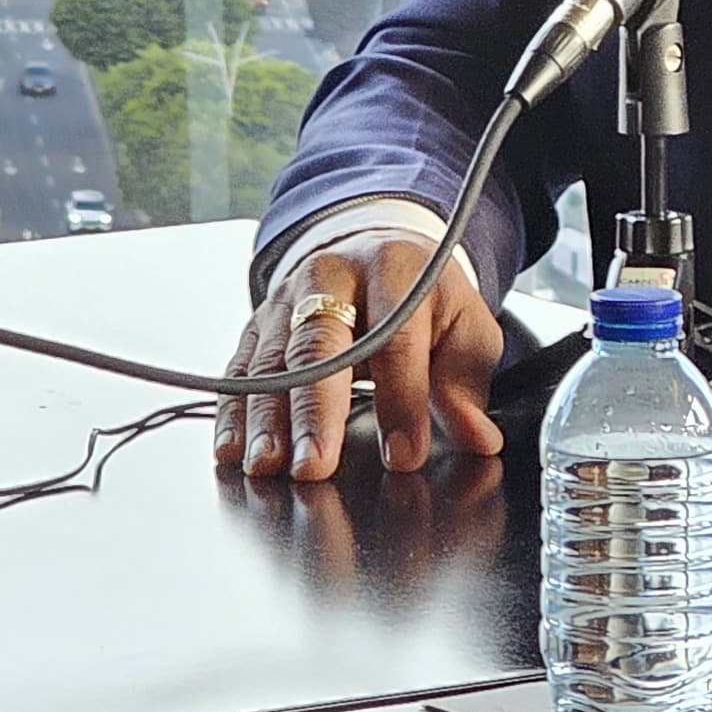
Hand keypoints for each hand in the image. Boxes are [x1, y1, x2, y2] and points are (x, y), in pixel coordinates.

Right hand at [214, 233, 503, 480]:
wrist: (370, 244)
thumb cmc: (422, 296)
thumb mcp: (464, 326)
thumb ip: (467, 383)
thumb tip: (478, 438)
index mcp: (394, 270)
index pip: (396, 338)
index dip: (401, 399)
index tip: (404, 454)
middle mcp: (332, 278)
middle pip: (319, 343)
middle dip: (315, 410)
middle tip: (315, 464)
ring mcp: (287, 300)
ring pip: (271, 360)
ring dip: (266, 418)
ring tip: (268, 466)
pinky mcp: (257, 324)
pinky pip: (239, 369)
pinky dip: (233, 412)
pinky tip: (232, 449)